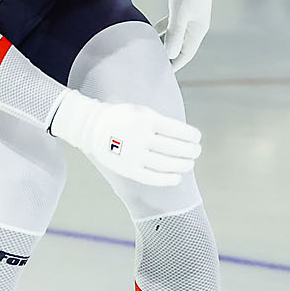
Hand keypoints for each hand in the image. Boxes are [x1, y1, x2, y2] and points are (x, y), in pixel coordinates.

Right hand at [48, 89, 200, 186]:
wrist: (92, 128)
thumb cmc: (122, 119)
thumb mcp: (141, 111)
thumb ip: (161, 122)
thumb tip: (185, 137)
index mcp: (146, 120)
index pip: (178, 130)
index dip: (192, 136)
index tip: (197, 138)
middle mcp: (141, 138)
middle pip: (175, 148)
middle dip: (190, 151)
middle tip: (196, 152)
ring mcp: (134, 155)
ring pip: (166, 164)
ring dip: (183, 165)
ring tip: (189, 164)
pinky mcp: (128, 169)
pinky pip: (152, 178)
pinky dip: (167, 179)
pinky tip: (176, 177)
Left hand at [158, 0, 221, 70]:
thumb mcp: (179, 14)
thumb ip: (174, 35)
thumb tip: (170, 55)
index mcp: (197, 31)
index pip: (185, 54)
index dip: (174, 65)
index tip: (162, 74)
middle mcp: (195, 26)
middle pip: (181, 47)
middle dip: (169, 57)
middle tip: (154, 64)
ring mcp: (190, 17)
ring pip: (176, 35)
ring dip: (165, 43)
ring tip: (151, 50)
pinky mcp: (184, 7)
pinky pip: (172, 24)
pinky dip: (163, 29)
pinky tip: (151, 30)